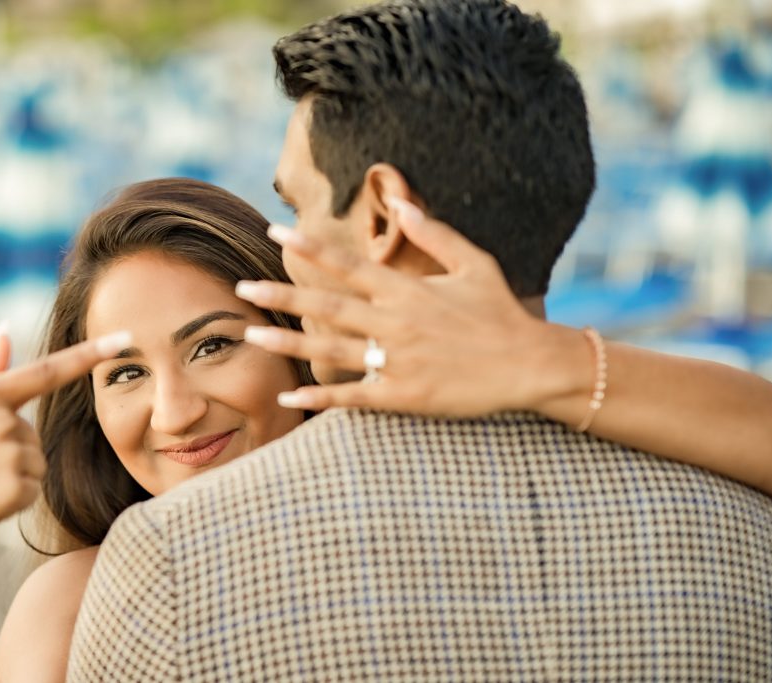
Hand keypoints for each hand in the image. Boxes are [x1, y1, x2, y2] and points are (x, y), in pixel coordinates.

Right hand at [0, 327, 131, 554]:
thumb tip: (5, 331)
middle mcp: (2, 420)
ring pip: (35, 460)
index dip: (90, 354)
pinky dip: (14, 497)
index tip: (125, 338)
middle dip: (6, 448)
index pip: (48, 370)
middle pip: (32, 431)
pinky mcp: (19, 488)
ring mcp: (11, 454)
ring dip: (11, 473)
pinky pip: (34, 487)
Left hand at [236, 197, 586, 417]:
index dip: (309, 247)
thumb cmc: (501, 311)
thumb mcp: (474, 262)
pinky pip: (354, 396)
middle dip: (282, 294)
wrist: (530, 365)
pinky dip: (321, 396)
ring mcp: (397, 361)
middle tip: (241, 287)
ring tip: (251, 336)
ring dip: (288, 343)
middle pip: (327, 305)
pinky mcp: (404, 396)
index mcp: (407, 289)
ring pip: (331, 350)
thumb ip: (433, 231)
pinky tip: (290, 397)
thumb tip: (398, 201)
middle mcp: (396, 323)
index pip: (348, 263)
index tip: (276, 232)